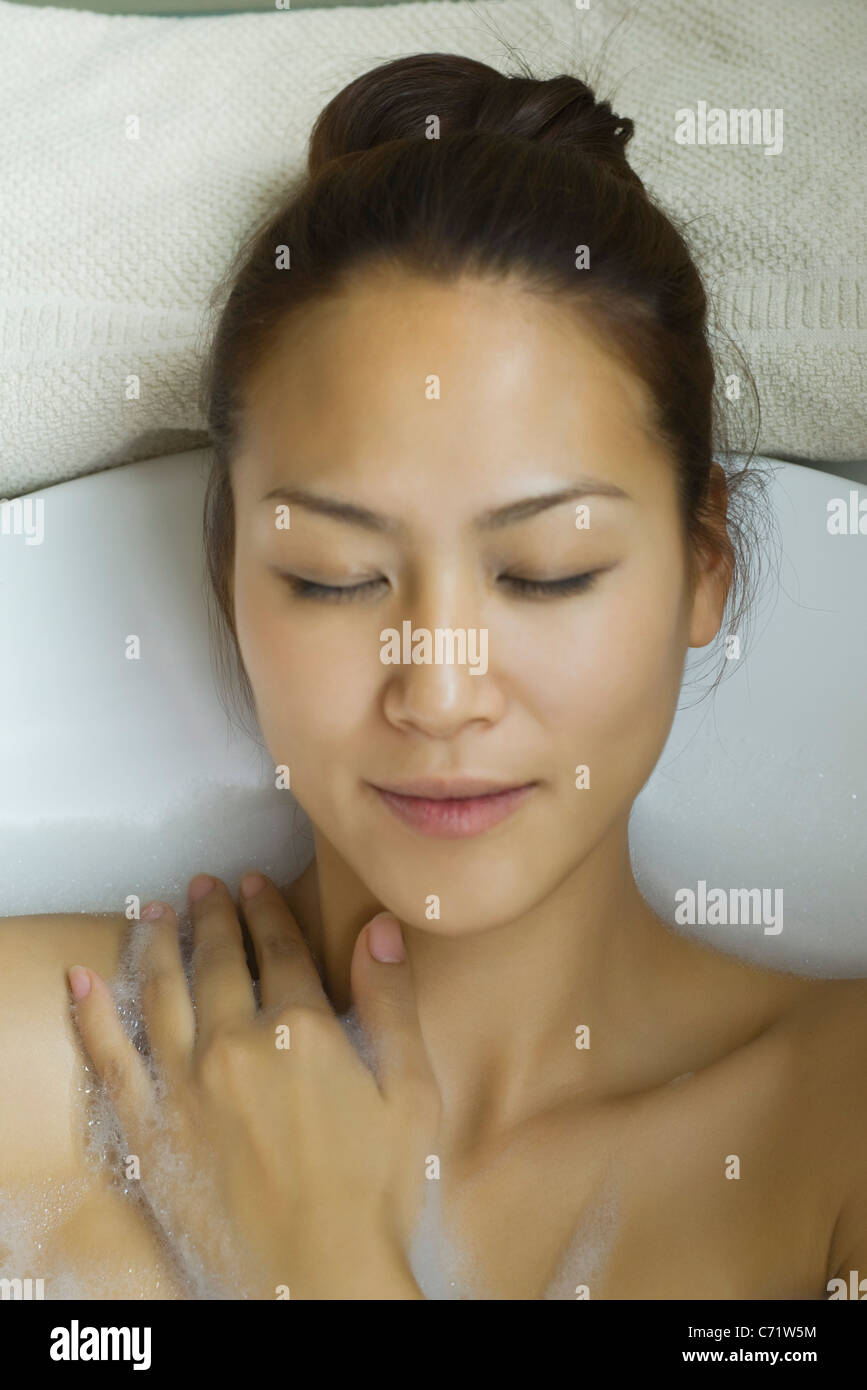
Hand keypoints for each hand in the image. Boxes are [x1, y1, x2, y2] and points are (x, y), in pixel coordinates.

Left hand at [67, 872, 438, 1298]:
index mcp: (301, 1032)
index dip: (267, 909)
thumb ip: (392, 1003)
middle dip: (212, 915)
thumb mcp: (409, 1094)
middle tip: (204, 886)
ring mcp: (185, 1086)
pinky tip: (82, 980)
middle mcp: (235, 1045)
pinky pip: (111, 1057)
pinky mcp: (151, 1129)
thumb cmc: (375, 1194)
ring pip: (161, 992)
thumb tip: (379, 930)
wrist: (319, 1279)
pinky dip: (92, 1013)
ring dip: (156, 943)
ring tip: (154, 911)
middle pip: (218, 960)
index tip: (254, 881)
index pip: (280, 949)